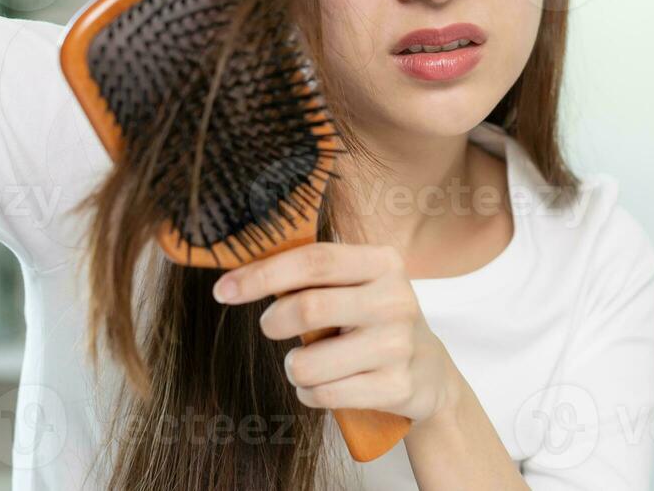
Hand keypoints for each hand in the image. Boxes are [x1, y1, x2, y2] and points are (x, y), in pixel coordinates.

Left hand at [213, 243, 461, 424]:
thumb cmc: (372, 321)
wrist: (430, 372)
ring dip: (293, 366)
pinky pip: (324, 394)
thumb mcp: (356, 285)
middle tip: (270, 327)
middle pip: (308, 308)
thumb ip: (312, 274)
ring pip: (309, 362)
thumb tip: (239, 272)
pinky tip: (321, 385)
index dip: (262, 274)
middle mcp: (395, 299)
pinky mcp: (397, 386)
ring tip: (306, 363)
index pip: (314, 260)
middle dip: (273, 322)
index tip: (223, 290)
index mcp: (382, 262)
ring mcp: (399, 345)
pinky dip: (308, 392)